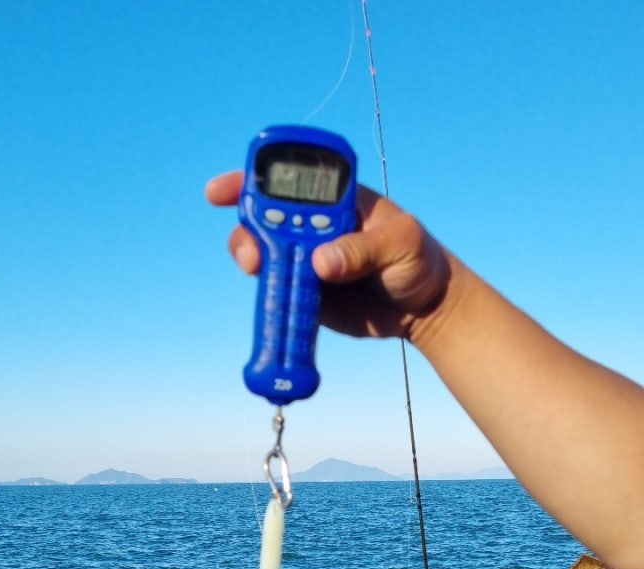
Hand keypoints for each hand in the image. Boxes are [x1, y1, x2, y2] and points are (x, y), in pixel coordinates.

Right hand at [205, 172, 451, 340]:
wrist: (424, 309)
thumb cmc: (418, 261)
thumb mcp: (401, 245)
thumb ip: (363, 250)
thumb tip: (321, 263)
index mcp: (336, 200)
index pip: (290, 179)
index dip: (252, 179)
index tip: (223, 191)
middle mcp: (314, 226)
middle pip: (264, 218)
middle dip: (247, 229)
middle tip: (251, 253)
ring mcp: (307, 260)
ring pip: (265, 255)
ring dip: (254, 263)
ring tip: (259, 274)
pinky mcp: (306, 293)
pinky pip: (278, 292)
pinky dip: (267, 297)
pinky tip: (269, 305)